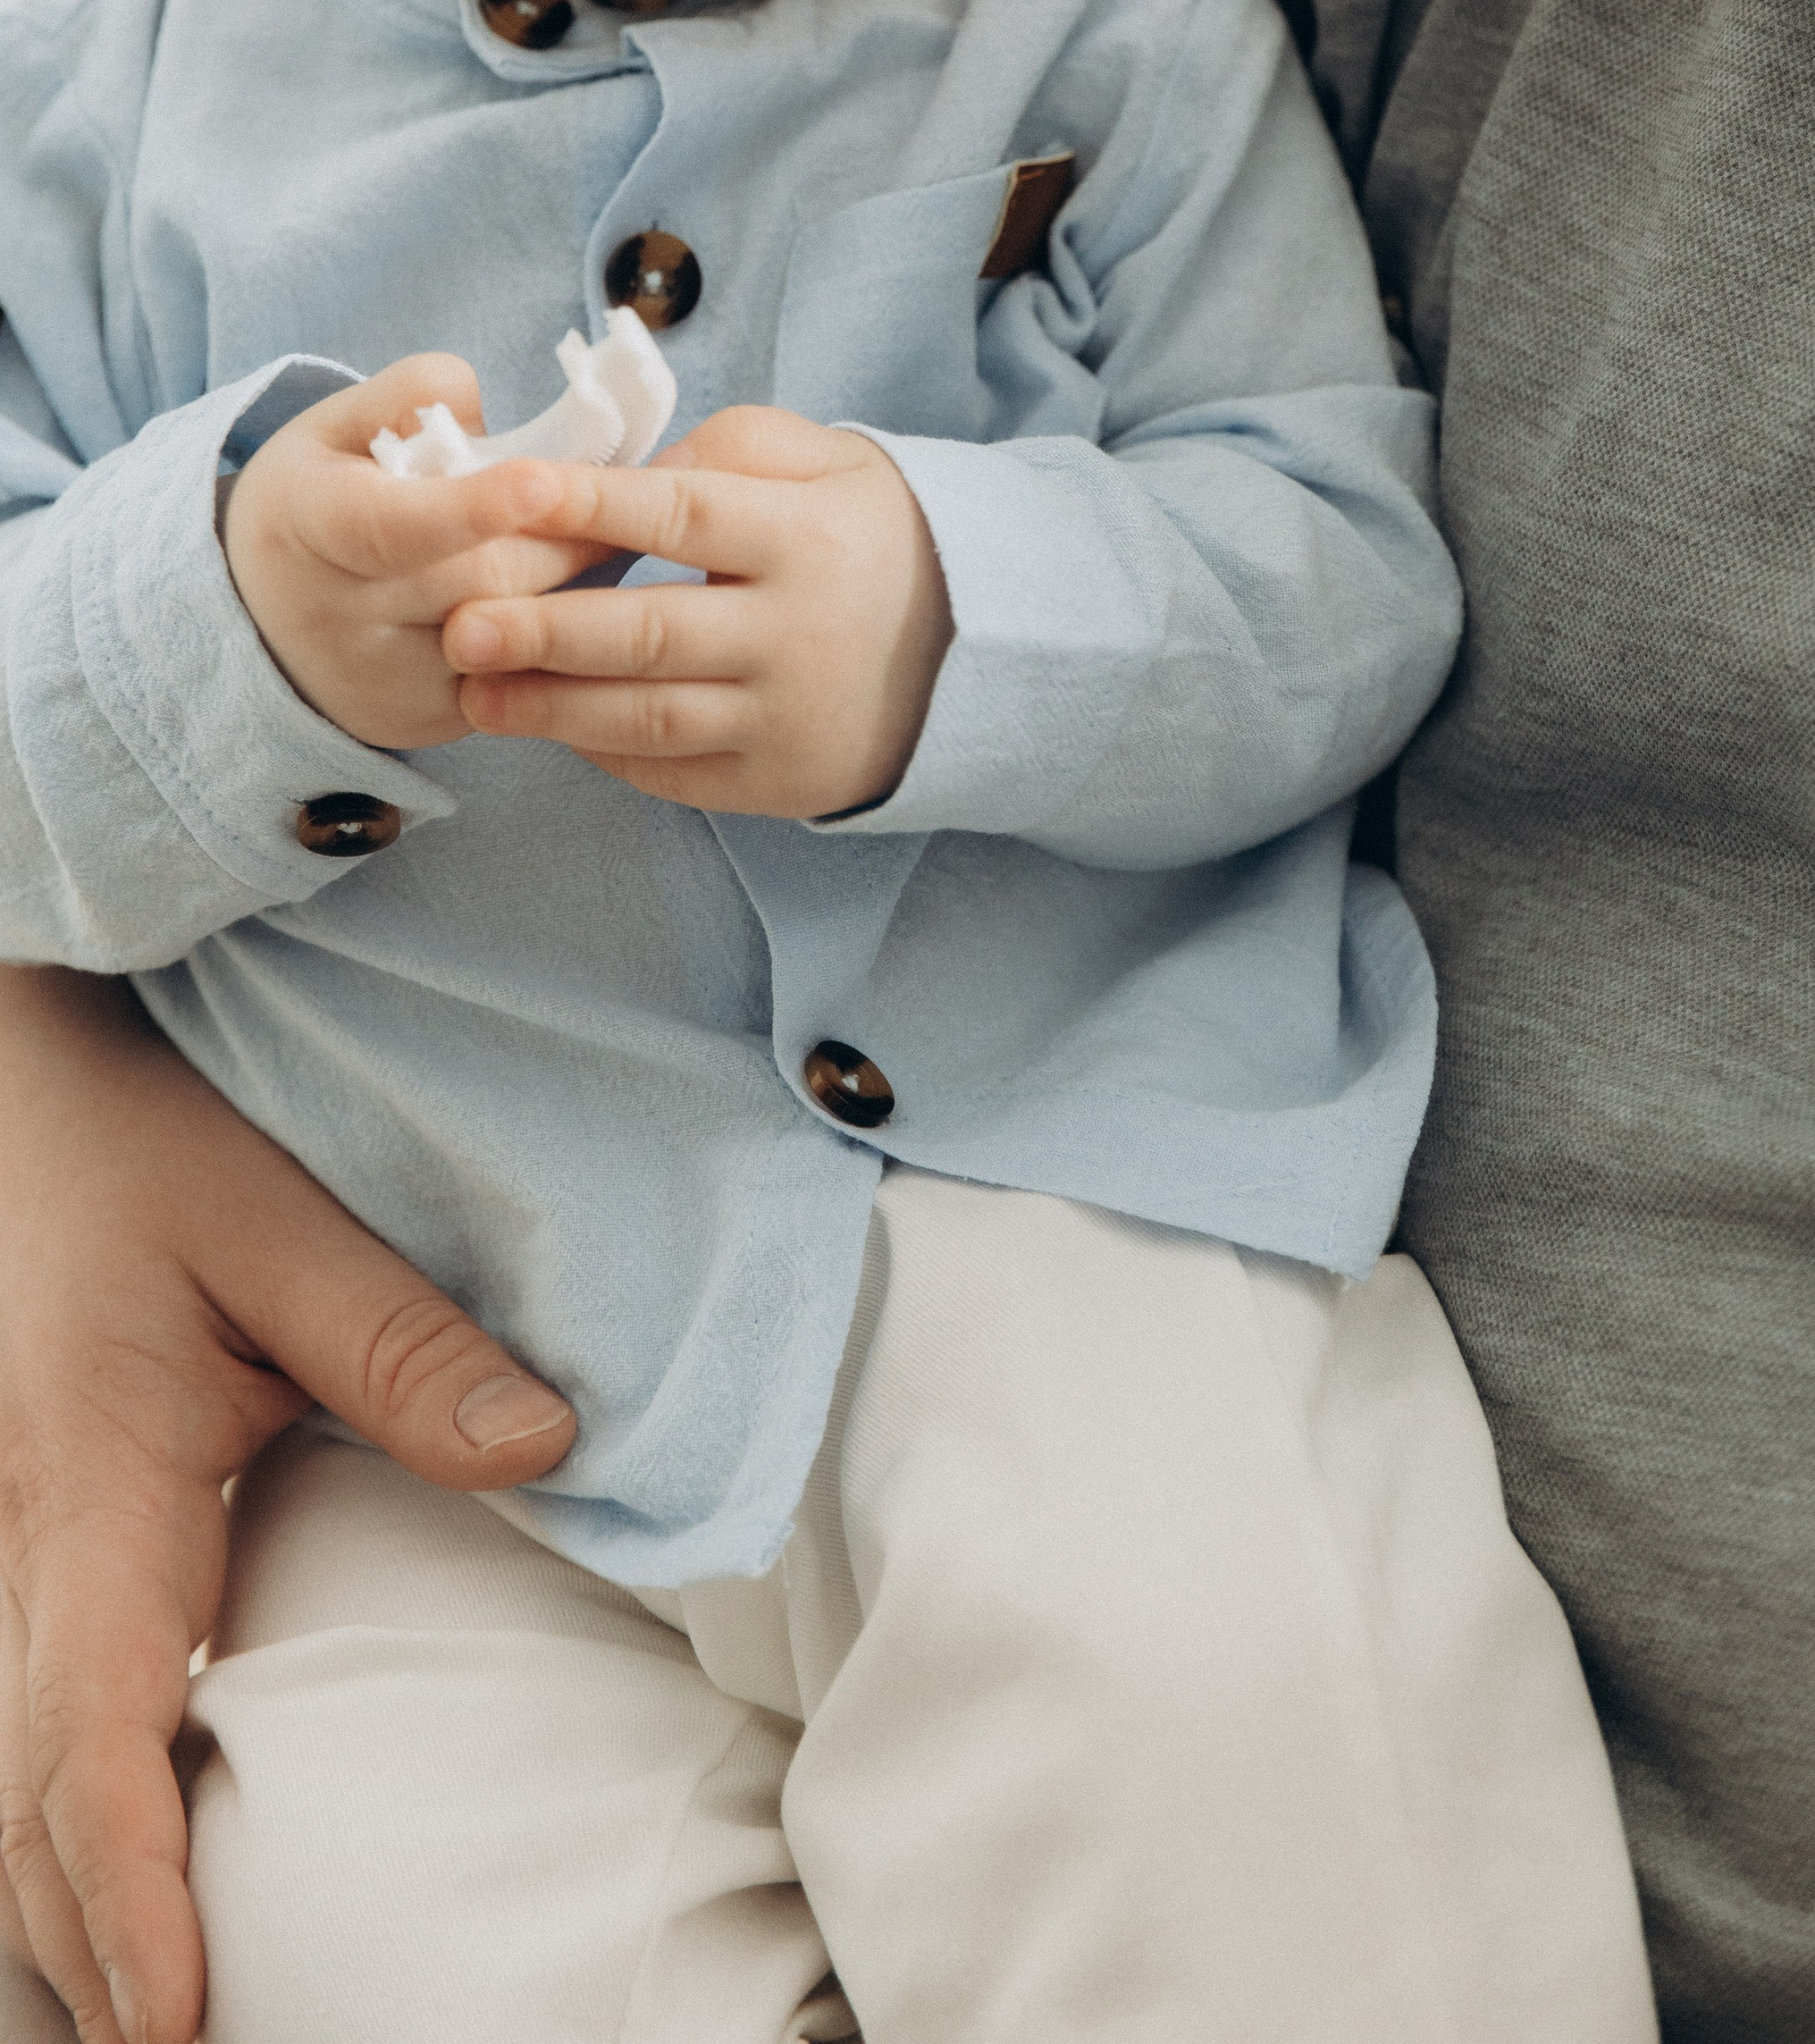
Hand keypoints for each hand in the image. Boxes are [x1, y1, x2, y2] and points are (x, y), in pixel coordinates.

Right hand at [0, 967, 575, 2043]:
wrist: (39, 1081)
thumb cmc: (149, 1137)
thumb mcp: (278, 1218)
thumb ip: (406, 1343)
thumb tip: (545, 1453)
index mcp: (92, 1493)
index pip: (88, 1734)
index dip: (126, 1889)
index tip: (177, 2017)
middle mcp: (36, 1550)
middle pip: (30, 1807)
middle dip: (91, 1963)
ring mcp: (29, 1554)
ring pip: (17, 1783)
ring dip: (70, 1915)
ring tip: (154, 2027)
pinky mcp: (53, 1543)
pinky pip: (44, 1722)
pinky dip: (72, 1836)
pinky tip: (128, 1904)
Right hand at [221, 358, 608, 748]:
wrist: (264, 618)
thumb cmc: (319, 500)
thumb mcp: (336, 426)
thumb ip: (407, 395)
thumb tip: (479, 409)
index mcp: (309, 525)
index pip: (391, 525)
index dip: (469, 507)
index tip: (540, 481)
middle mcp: (337, 618)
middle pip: (482, 577)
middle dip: (562, 535)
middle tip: (623, 497)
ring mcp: (383, 684)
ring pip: (514, 634)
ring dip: (573, 585)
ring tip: (602, 538)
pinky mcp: (429, 723)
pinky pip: (521, 678)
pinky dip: (558, 636)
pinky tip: (576, 599)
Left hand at [441, 405, 953, 816]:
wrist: (984, 655)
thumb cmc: (875, 540)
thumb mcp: (837, 463)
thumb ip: (738, 448)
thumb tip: (639, 471)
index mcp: (807, 539)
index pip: (684, 514)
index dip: (593, 504)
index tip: (511, 492)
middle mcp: (796, 634)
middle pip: (650, 633)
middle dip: (546, 630)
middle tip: (461, 623)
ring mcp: (785, 719)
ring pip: (647, 717)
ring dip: (550, 708)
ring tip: (474, 688)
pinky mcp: (778, 784)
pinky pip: (672, 772)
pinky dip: (604, 751)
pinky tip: (550, 724)